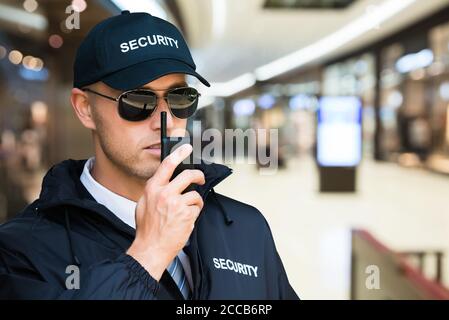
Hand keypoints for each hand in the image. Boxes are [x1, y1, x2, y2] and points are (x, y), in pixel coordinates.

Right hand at [126, 144, 204, 280]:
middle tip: (200, 179)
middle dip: (198, 176)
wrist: (151, 248)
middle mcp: (165, 193)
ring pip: (195, 195)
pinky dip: (194, 214)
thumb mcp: (144, 204)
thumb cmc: (147, 229)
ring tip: (186, 212)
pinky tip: (185, 220)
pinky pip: (197, 208)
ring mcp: (176, 204)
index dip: (179, 153)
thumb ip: (155, 191)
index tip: (187, 147)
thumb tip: (167, 181)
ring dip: (195, 202)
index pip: (167, 165)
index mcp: (153, 188)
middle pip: (188, 175)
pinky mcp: (187, 214)